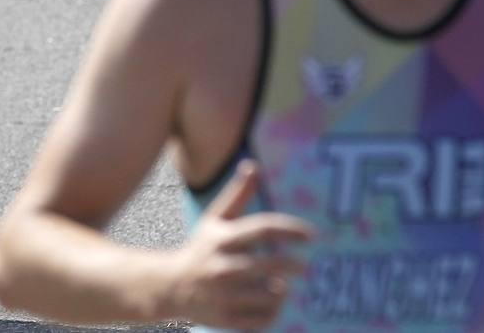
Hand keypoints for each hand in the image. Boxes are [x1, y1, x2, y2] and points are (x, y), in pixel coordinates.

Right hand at [163, 161, 313, 330]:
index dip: (291, 230)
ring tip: (280, 285)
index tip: (311, 236)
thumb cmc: (200, 248)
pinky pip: (264, 318)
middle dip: (293, 265)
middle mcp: (223, 266)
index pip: (264, 229)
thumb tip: (253, 165)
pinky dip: (273, 311)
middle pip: (272, 265)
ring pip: (272, 295)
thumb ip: (237, 195)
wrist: (171, 286)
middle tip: (304, 267)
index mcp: (222, 239)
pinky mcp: (227, 318)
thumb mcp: (215, 219)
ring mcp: (224, 295)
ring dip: (282, 290)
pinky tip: (268, 302)